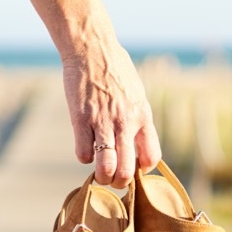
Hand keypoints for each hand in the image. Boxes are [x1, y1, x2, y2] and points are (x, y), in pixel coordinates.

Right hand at [62, 40, 160, 188]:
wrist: (92, 48)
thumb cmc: (115, 70)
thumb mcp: (137, 94)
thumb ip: (138, 118)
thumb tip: (136, 143)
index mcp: (143, 116)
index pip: (152, 157)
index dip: (142, 169)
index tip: (133, 164)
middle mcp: (125, 122)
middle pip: (127, 171)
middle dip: (120, 182)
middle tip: (113, 177)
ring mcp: (102, 122)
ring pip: (105, 167)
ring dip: (102, 175)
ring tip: (99, 171)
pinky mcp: (80, 119)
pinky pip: (82, 153)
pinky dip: (83, 155)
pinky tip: (84, 145)